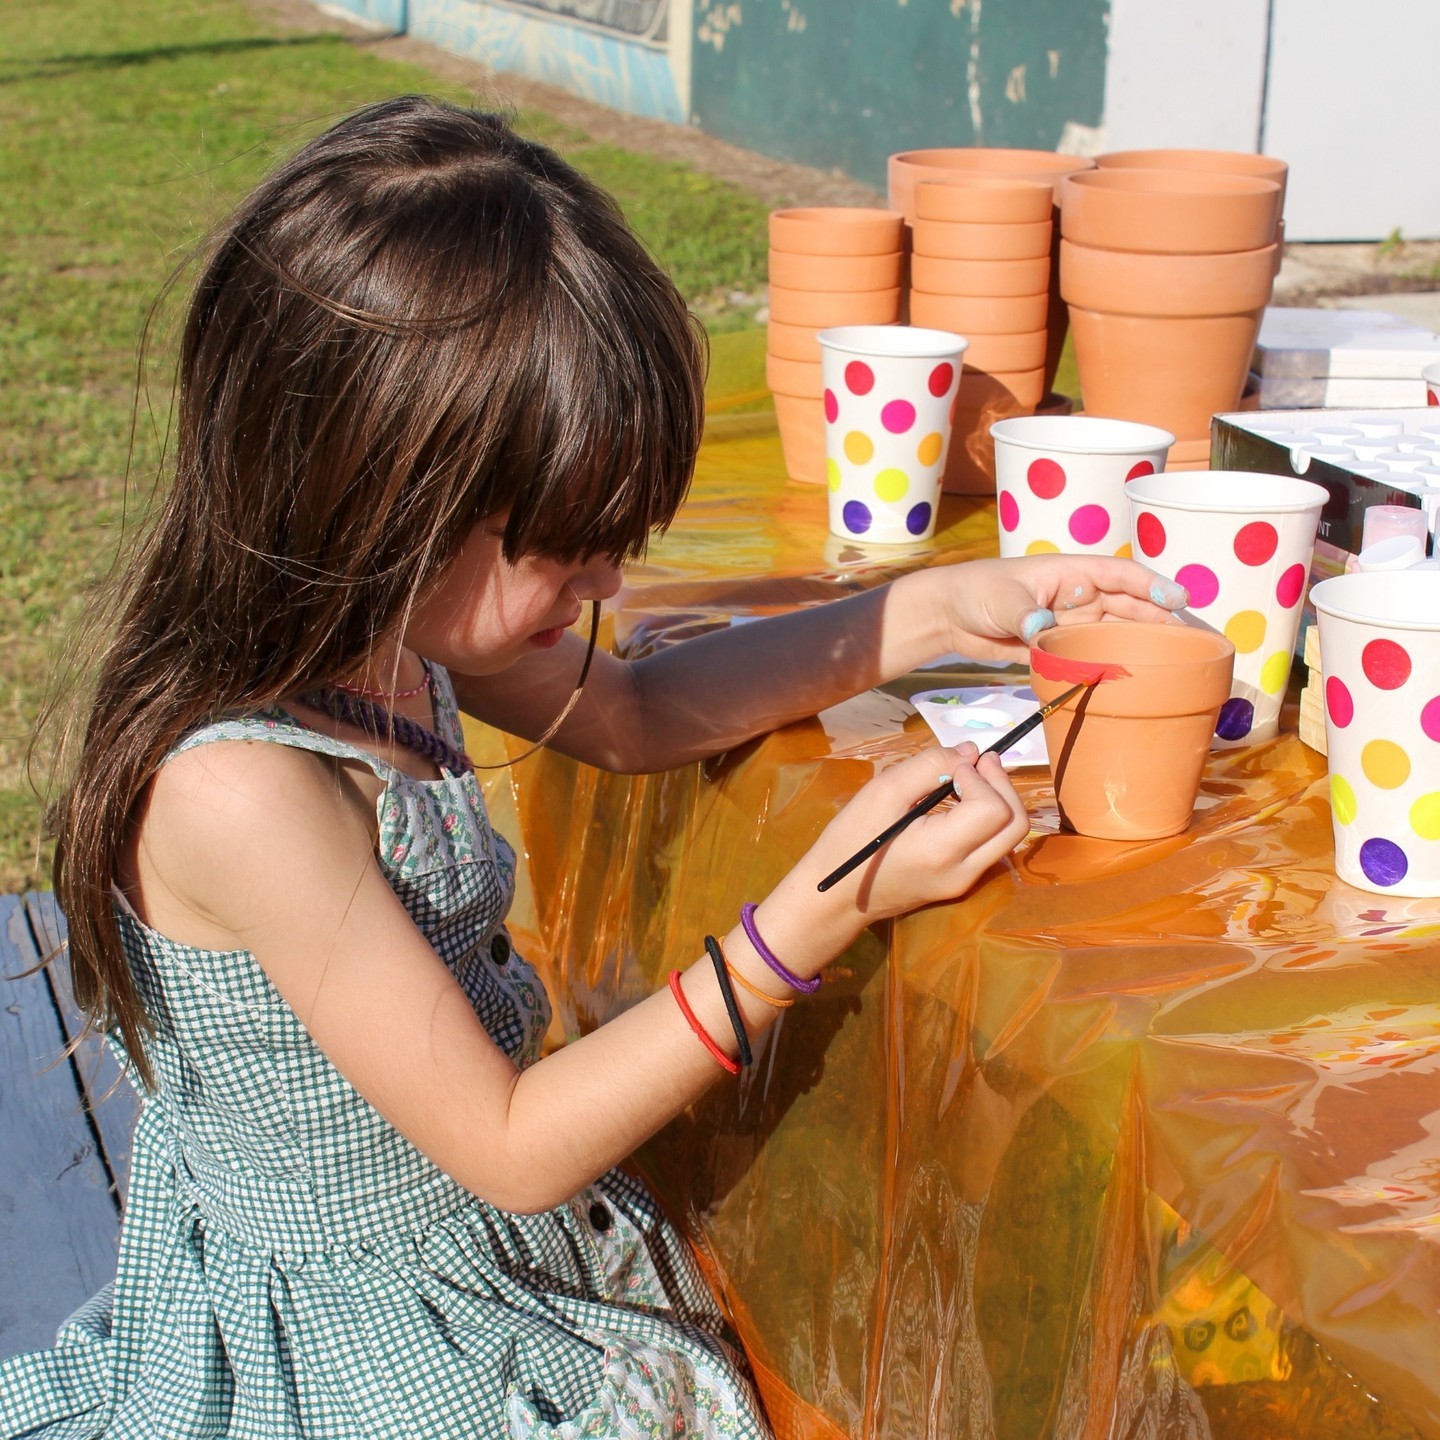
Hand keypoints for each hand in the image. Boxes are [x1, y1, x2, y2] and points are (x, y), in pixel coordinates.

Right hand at [764, 742, 1030, 963]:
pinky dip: (985, 817)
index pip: (994, 808)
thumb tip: (969, 752)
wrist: (835, 897)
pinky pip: (990, 845)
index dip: (980, 778)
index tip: (951, 766)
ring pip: (1008, 836)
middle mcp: (964, 871)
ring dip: (997, 799)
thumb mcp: (883, 791)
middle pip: (1015, 824)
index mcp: (943, 850)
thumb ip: (930, 765)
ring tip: (968, 777)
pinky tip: (959, 801)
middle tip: (977, 761)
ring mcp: (964, 881)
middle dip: (1002, 785)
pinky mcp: (959, 882)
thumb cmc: (851, 841)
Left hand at [929, 554, 1188, 664]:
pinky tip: (1128, 678)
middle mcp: (1076, 596)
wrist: (948, 614)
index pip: (1119, 575)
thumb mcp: (1001, 599)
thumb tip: (1042, 627)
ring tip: (1171, 661)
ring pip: (1113, 631)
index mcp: (1069, 573)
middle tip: (1191, 639)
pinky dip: (1108, 662)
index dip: (1151, 585)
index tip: (1179, 599)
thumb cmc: (975, 592)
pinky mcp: (1056, 645)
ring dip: (1139, 643)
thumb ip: (1023, 613)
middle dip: (1158, 618)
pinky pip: (1089, 653)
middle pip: (1126, 605)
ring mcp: (1068, 621)